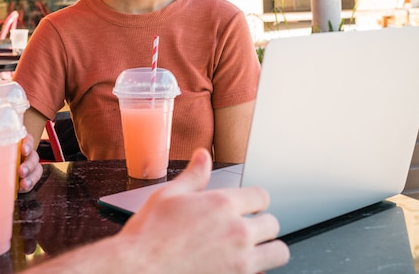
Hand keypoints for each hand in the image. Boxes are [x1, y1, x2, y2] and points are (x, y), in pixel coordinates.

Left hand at [18, 133, 42, 192]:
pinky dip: (29, 185)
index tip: (23, 150)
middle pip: (33, 157)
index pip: (27, 139)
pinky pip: (32, 182)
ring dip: (31, 178)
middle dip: (29, 165)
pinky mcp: (27, 178)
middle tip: (21, 171)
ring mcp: (28, 166)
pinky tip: (22, 189)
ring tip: (23, 185)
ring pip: (36, 170)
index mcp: (18, 143)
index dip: (27, 143)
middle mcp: (26, 154)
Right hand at [120, 148, 289, 273]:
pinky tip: (236, 267)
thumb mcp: (168, 195)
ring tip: (251, 249)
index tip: (246, 206)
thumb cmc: (149, 235)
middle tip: (244, 228)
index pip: (261, 196)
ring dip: (267, 249)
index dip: (254, 200)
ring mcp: (241, 261)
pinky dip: (256, 271)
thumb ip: (193, 175)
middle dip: (261, 224)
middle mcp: (237, 231)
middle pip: (273, 223)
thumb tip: (203, 155)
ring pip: (279, 252)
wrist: (139, 270)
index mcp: (222, 204)